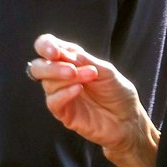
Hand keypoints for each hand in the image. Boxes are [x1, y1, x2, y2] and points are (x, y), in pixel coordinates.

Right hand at [29, 34, 158, 166]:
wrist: (129, 120)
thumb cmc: (118, 93)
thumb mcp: (107, 71)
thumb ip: (85, 61)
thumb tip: (65, 52)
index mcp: (69, 61)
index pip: (46, 48)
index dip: (46, 46)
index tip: (56, 51)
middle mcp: (61, 77)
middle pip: (38, 67)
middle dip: (51, 66)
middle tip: (72, 69)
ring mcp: (61, 95)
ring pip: (47, 83)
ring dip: (65, 78)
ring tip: (89, 76)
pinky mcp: (63, 113)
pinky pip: (53, 102)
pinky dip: (64, 93)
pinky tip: (79, 89)